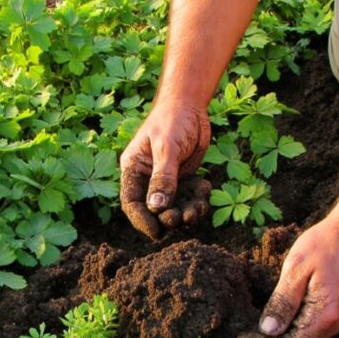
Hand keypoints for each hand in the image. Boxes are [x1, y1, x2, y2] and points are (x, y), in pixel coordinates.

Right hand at [119, 103, 211, 239]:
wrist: (191, 104)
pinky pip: (189, 198)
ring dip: (188, 211)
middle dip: (170, 217)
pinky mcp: (182, 179)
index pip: (132, 202)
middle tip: (184, 218)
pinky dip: (199, 198)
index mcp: (133, 169)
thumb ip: (163, 178)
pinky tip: (206, 187)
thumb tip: (156, 208)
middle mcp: (147, 178)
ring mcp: (166, 180)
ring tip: (200, 206)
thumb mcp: (167, 148)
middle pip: (154, 210)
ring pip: (175, 207)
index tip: (157, 233)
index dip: (142, 220)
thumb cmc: (172, 120)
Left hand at [238, 217, 338, 337]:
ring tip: (257, 330)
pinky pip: (312, 332)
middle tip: (246, 337)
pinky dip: (293, 332)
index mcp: (325, 314)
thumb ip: (282, 301)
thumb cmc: (324, 245)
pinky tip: (277, 319)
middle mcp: (336, 324)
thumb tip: (268, 331)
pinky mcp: (338, 314)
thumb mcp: (295, 269)